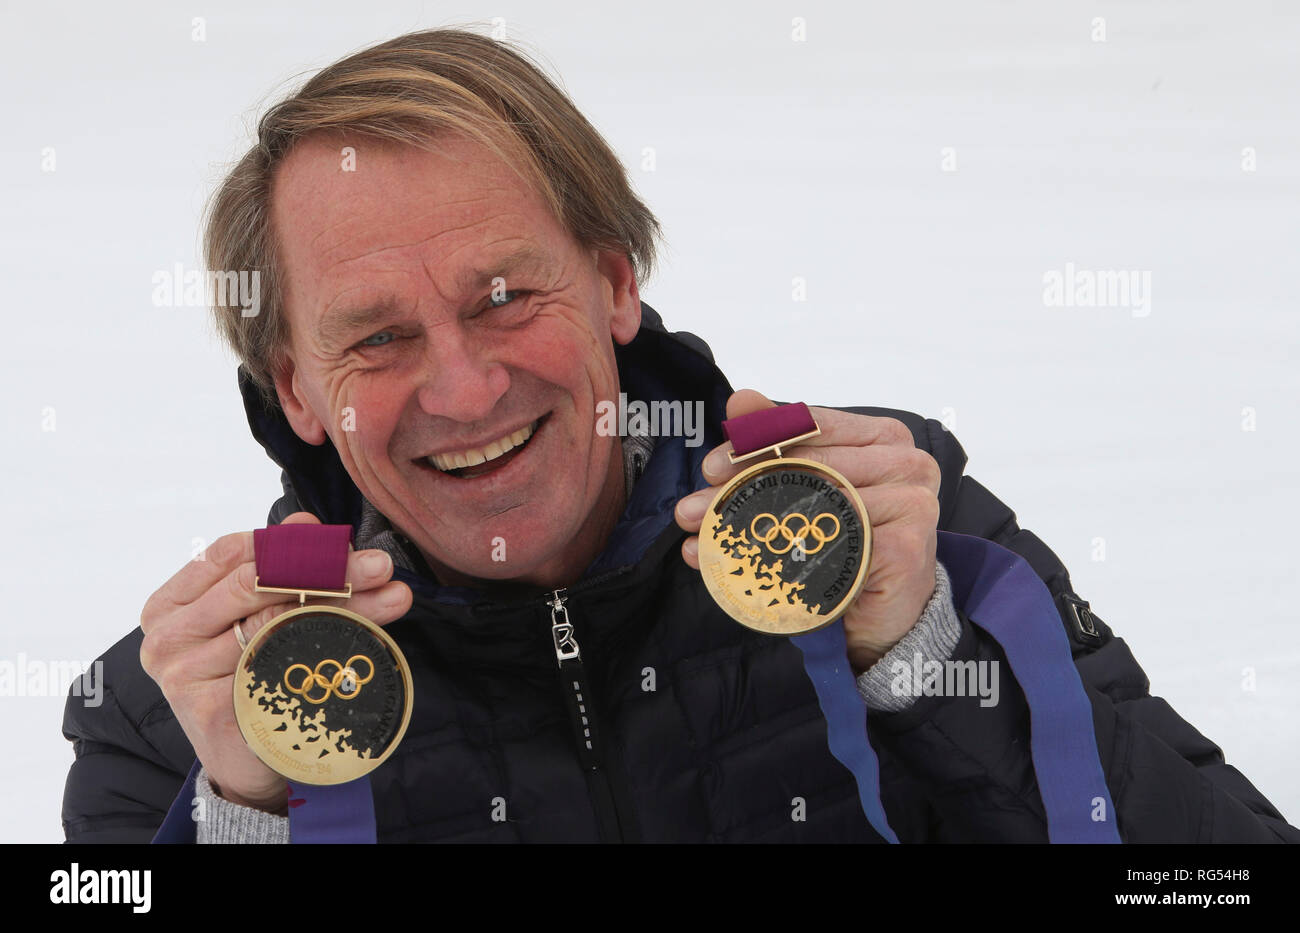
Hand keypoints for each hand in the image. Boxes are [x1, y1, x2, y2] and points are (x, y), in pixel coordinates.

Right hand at [139, 512, 412, 811]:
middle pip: (257, 586)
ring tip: (393, 599)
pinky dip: (329, 652)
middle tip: (380, 566)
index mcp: (170, 604)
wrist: (242, 762)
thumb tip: (305, 523)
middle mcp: (167, 638)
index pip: (231, 554)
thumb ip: (276, 569)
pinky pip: (283, 669)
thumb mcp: (257, 616)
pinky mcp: (213, 712)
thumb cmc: (249, 676)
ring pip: (276, 624)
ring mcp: (184, 677)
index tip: (345, 542)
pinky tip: (366, 644)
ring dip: (345, 608)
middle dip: (327, 571)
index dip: (291, 543)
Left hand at [675, 390, 941, 673]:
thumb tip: (741, 400)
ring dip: (751, 525)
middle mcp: (906, 462)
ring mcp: (913, 503)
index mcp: (882, 436)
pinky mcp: (907, 546)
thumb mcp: (807, 484)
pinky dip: (784, 559)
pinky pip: (832, 547)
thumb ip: (778, 440)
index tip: (711, 467)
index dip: (755, 443)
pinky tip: (751, 569)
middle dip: (742, 489)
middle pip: (809, 466)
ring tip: (707, 539)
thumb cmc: (847, 540)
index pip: (810, 426)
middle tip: (693, 510)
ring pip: (814, 506)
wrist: (887, 611)